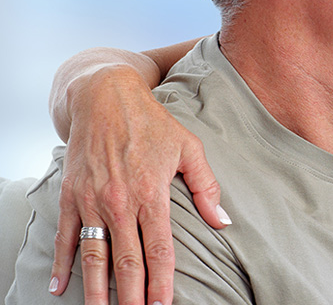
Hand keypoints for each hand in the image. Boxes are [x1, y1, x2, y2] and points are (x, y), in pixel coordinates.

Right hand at [49, 64, 228, 304]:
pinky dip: (62, 263)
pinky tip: (60, 288)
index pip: (158, 250)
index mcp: (152, 194)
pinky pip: (66, 236)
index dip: (161, 283)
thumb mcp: (189, 147)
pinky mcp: (71, 195)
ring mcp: (92, 201)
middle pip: (126, 261)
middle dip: (131, 296)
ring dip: (96, 290)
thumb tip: (223, 221)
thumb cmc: (152, 122)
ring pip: (94, 256)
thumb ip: (207, 187)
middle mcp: (120, 202)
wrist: (104, 97)